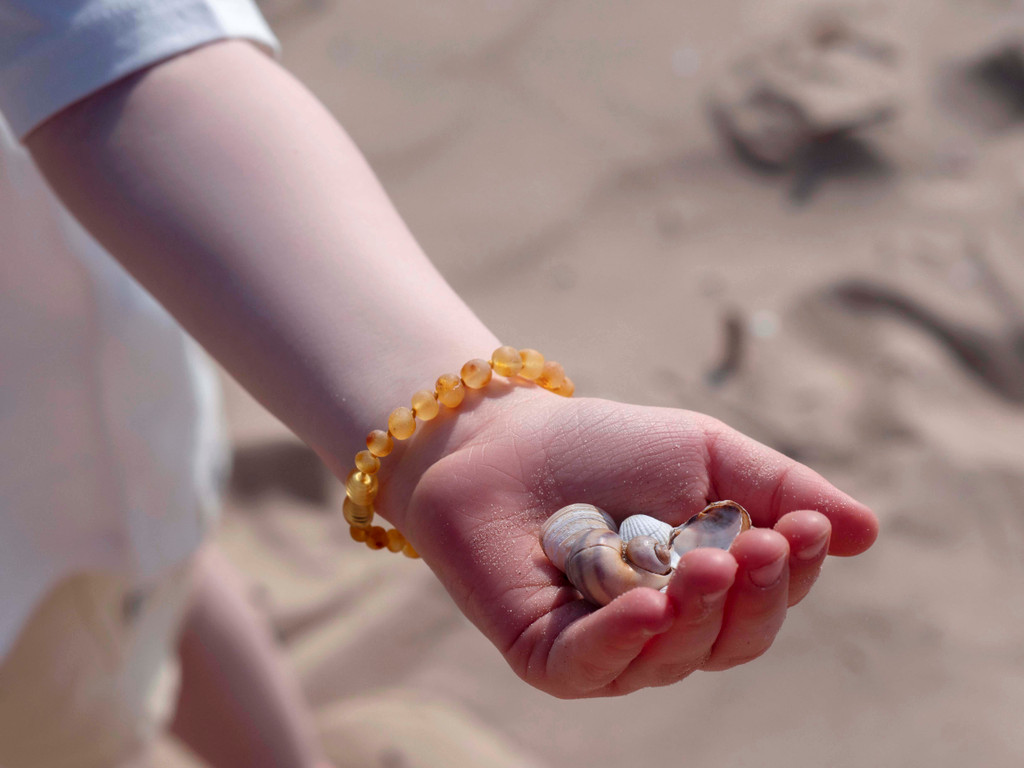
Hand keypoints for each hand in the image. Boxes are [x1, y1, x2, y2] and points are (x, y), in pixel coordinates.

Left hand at [379, 383, 877, 697]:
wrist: (501, 440)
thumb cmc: (606, 446)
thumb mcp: (704, 453)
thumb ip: (778, 486)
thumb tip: (862, 532)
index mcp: (708, 582)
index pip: (767, 598)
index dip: (791, 570)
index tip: (800, 525)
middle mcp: (666, 625)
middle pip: (731, 639)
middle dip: (754, 596)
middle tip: (758, 544)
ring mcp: (608, 647)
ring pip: (674, 658)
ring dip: (698, 612)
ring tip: (706, 561)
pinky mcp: (550, 656)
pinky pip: (596, 668)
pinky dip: (626, 639)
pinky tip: (650, 605)